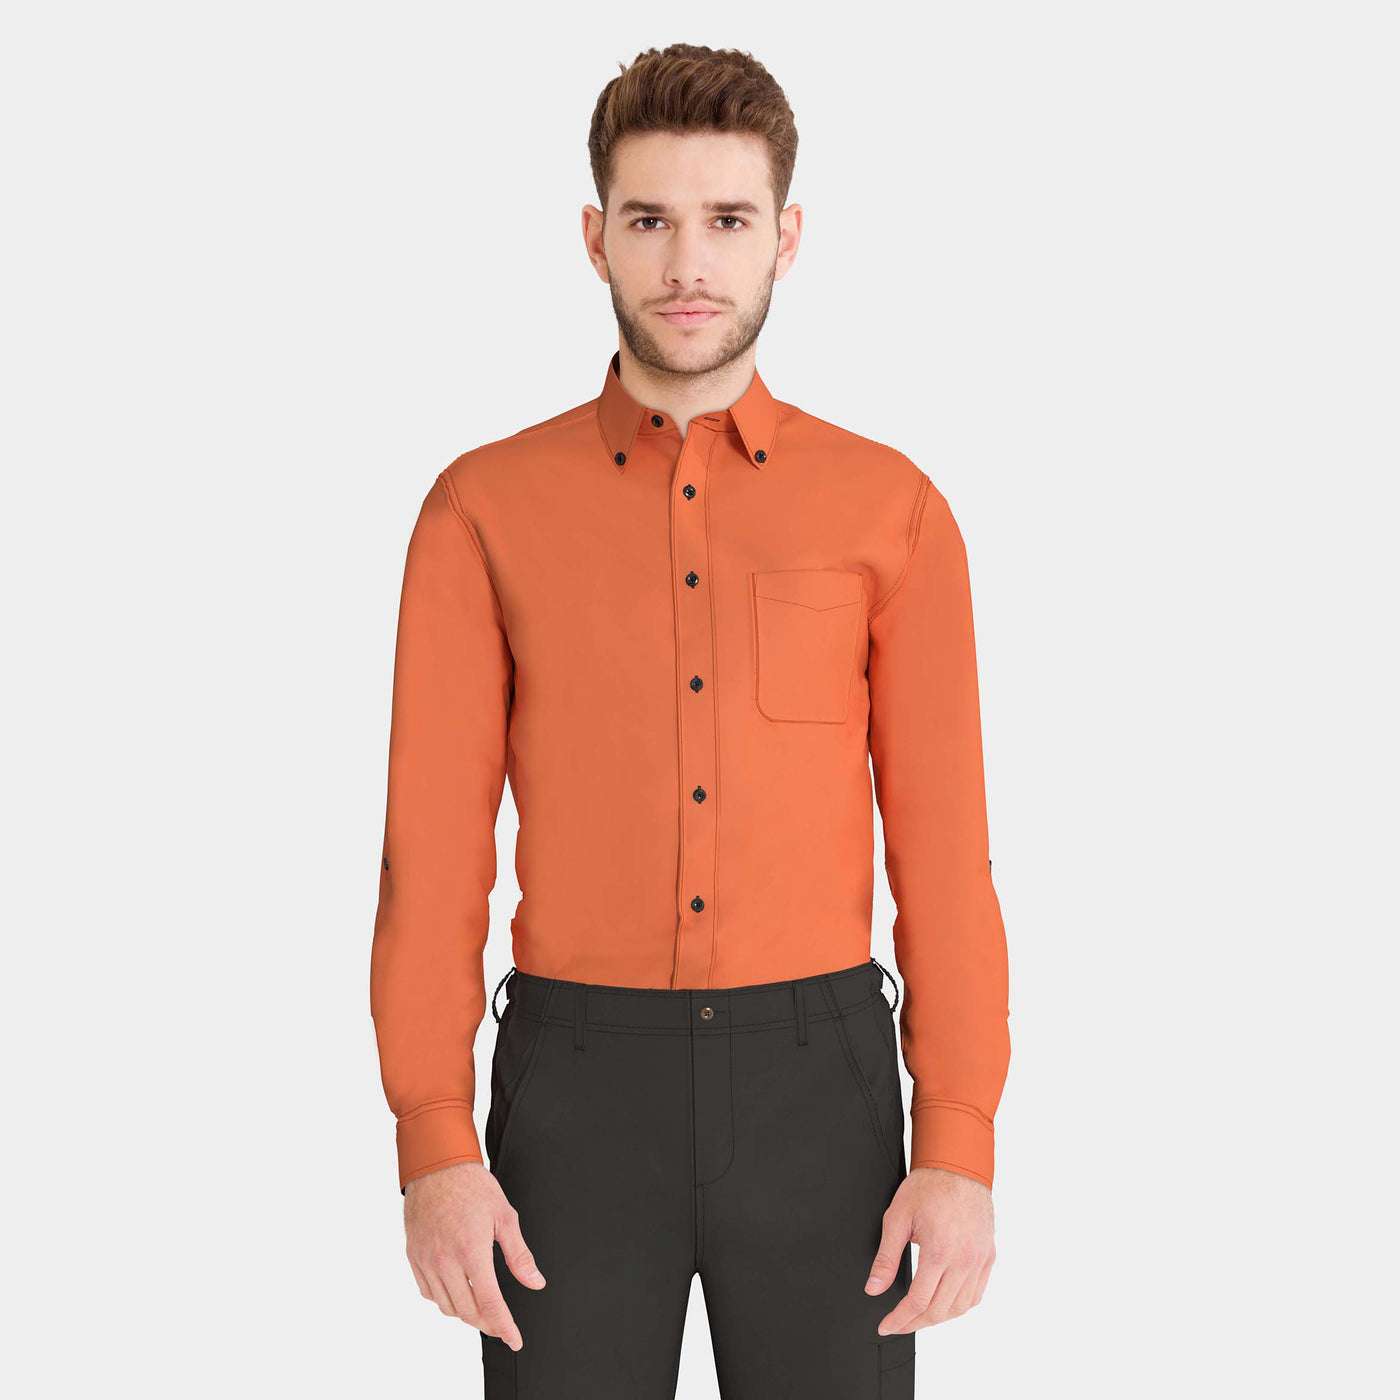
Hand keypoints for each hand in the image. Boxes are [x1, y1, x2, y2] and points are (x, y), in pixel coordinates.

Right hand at [404, 1160, 545, 1348]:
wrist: (437, 1165)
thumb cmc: (472, 1186)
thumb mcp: (505, 1216)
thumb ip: (519, 1254)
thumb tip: (536, 1282)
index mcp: (471, 1251)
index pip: (490, 1303)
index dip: (504, 1325)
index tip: (514, 1338)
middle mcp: (445, 1261)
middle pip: (467, 1311)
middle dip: (487, 1323)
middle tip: (501, 1323)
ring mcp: (426, 1260)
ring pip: (447, 1306)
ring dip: (466, 1313)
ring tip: (482, 1307)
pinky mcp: (414, 1257)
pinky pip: (428, 1292)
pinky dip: (444, 1299)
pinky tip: (457, 1291)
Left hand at [865, 1166, 994, 1331]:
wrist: (958, 1166)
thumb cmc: (927, 1187)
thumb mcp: (897, 1218)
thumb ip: (885, 1259)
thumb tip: (873, 1289)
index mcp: (939, 1251)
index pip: (918, 1302)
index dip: (899, 1319)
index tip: (886, 1325)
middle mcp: (964, 1260)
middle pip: (939, 1310)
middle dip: (915, 1323)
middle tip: (898, 1324)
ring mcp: (979, 1260)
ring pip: (960, 1307)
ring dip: (938, 1318)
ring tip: (918, 1317)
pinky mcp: (988, 1256)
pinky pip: (976, 1294)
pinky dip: (960, 1306)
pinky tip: (945, 1304)